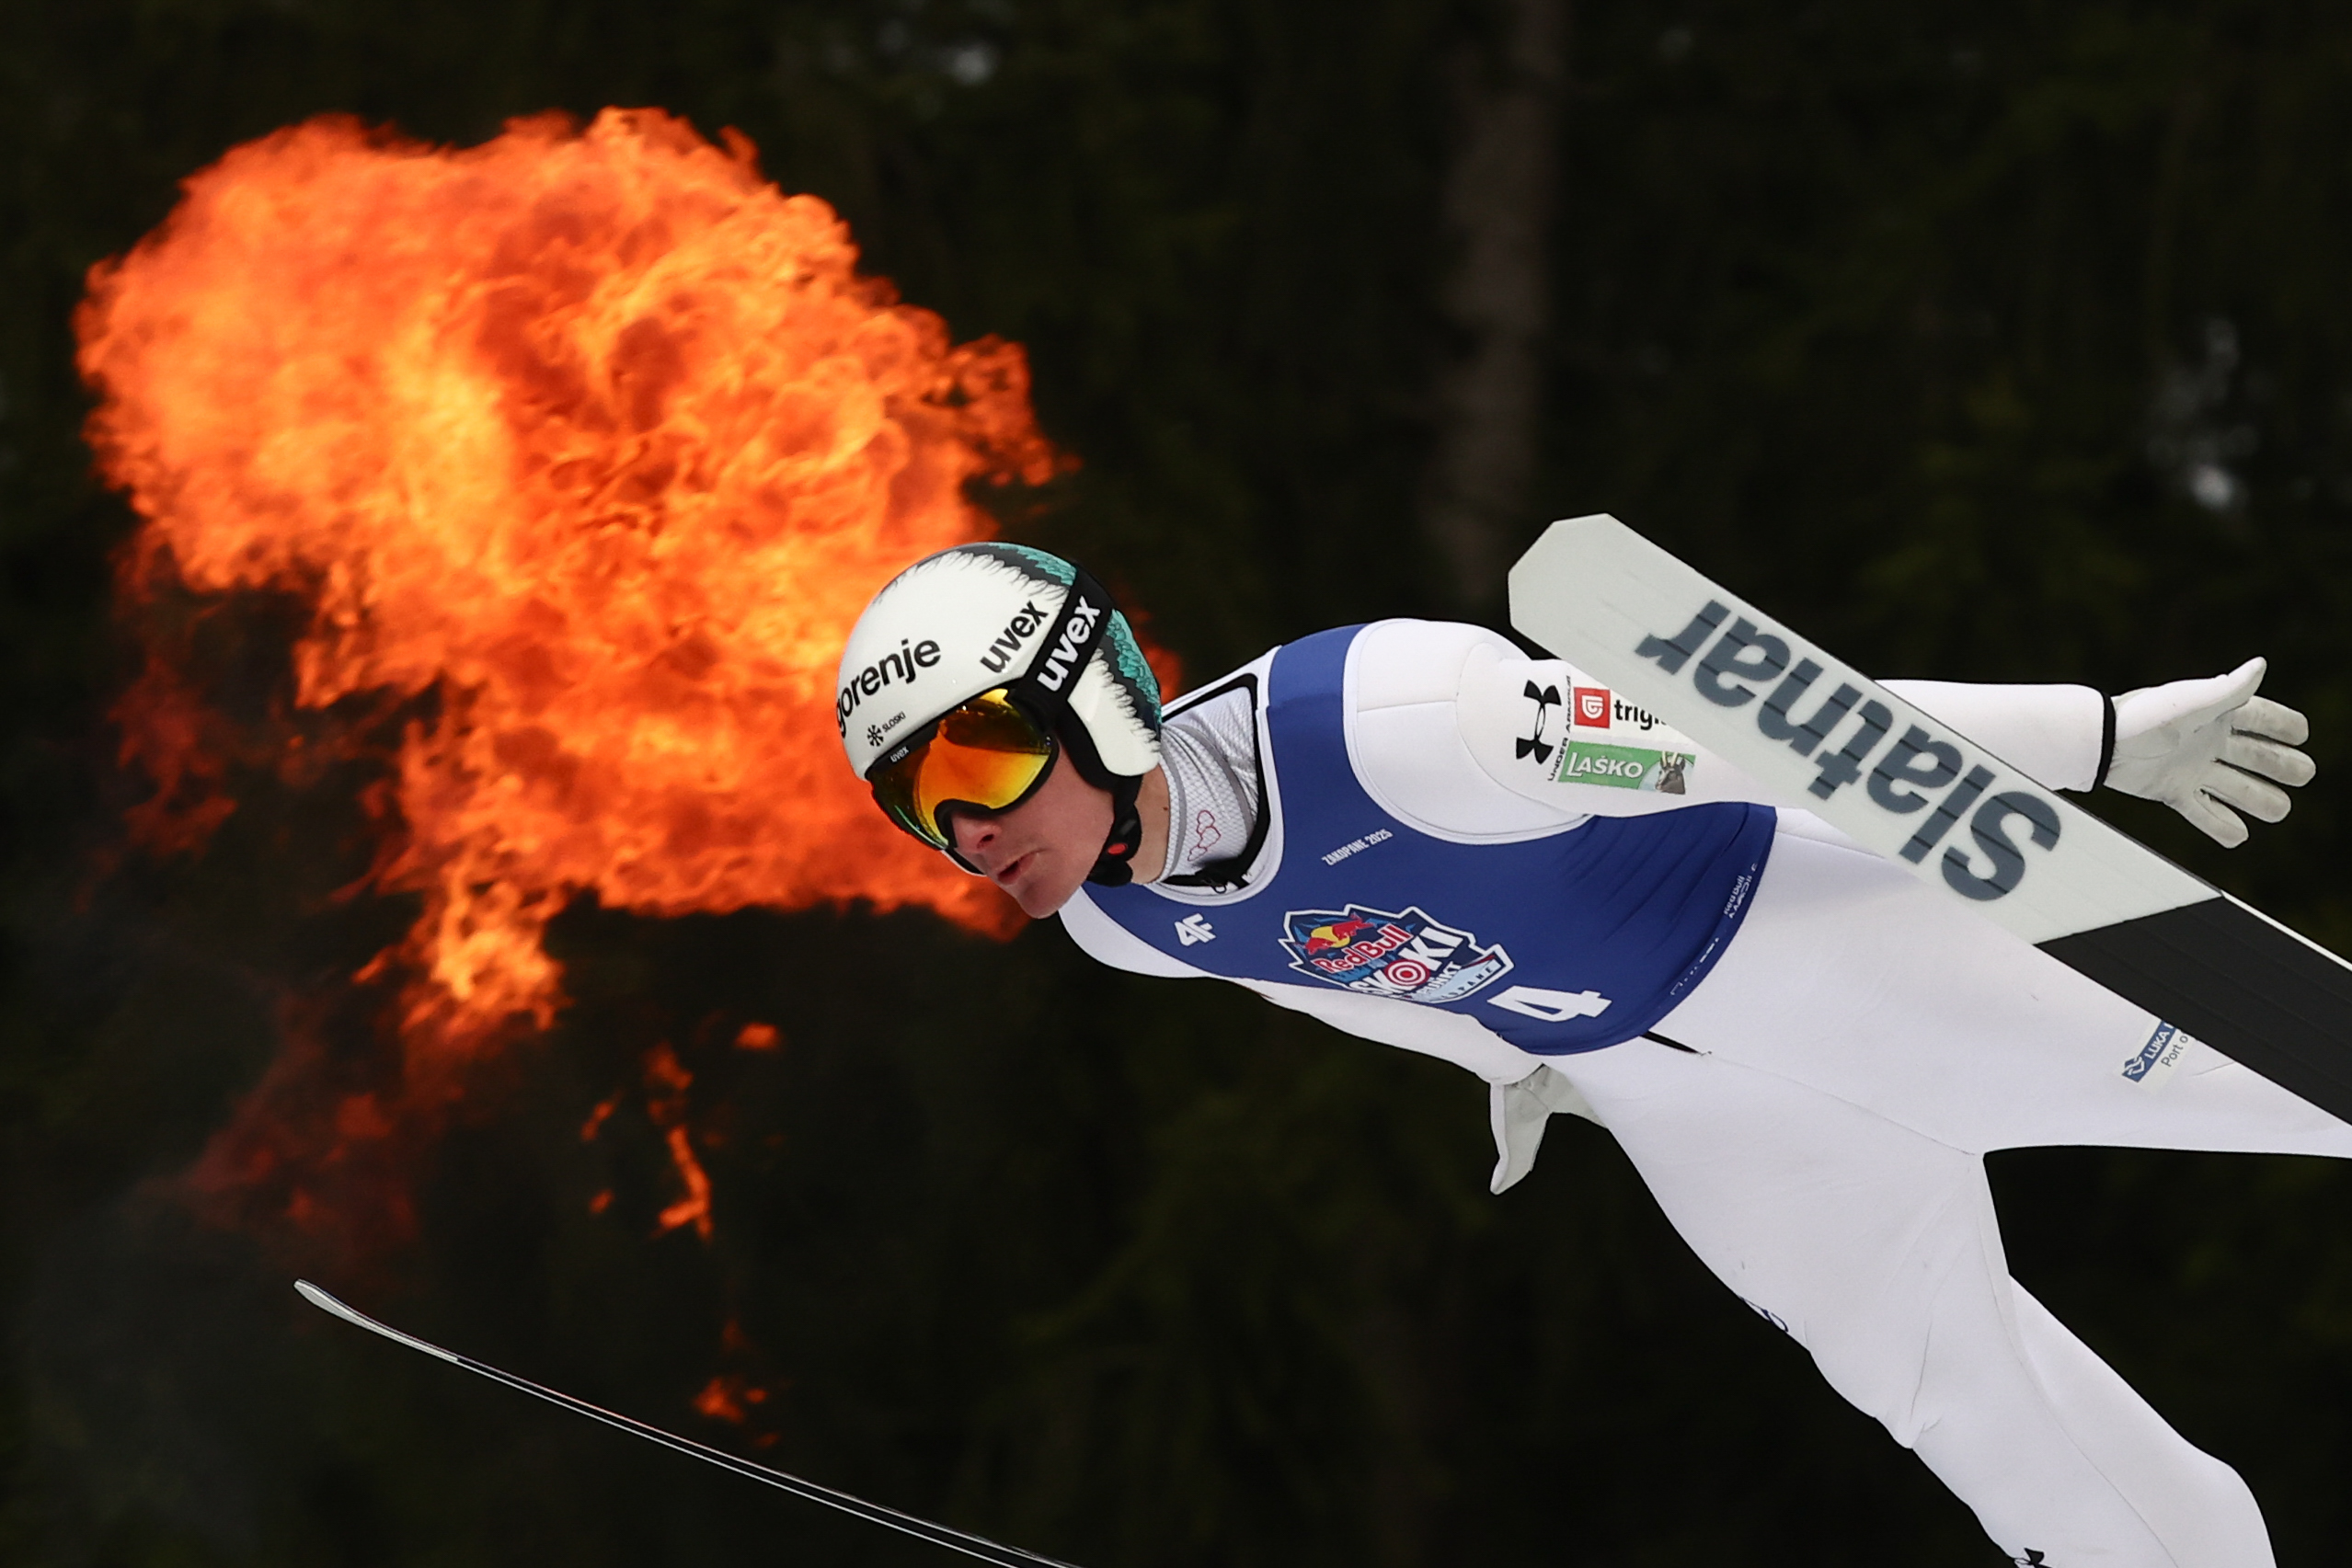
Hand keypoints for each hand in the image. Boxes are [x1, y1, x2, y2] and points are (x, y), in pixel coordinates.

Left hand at [2105, 657, 2314, 846]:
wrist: (2100, 744)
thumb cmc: (2143, 716)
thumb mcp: (2189, 702)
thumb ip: (2228, 690)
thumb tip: (2261, 665)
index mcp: (2218, 715)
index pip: (2265, 719)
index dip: (2286, 726)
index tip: (2301, 735)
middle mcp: (2210, 742)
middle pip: (2262, 758)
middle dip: (2285, 767)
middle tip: (2302, 774)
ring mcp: (2194, 769)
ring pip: (2239, 790)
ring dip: (2261, 801)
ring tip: (2278, 809)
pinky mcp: (2174, 792)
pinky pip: (2204, 815)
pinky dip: (2222, 827)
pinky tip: (2238, 835)